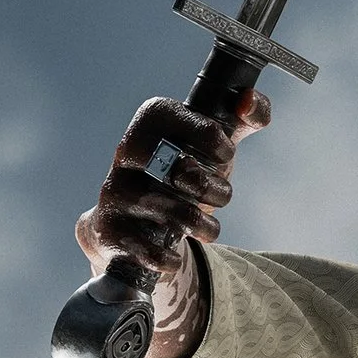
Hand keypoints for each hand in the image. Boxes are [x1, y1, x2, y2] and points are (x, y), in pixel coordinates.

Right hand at [75, 93, 268, 357]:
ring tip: (208, 228)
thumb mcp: (217, 144)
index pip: (186, 121)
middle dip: (213, 188)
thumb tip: (249, 101)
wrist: (134, 225)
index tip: (223, 156)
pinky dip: (168, 256)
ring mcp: (114, 190)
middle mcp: (127, 152)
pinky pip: (145, 246)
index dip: (214, 141)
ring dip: (202, 225)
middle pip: (180, 169)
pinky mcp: (108, 228)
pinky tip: (174, 254)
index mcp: (152, 120)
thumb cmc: (184, 175)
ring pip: (170, 210)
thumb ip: (248, 116)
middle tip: (221, 196)